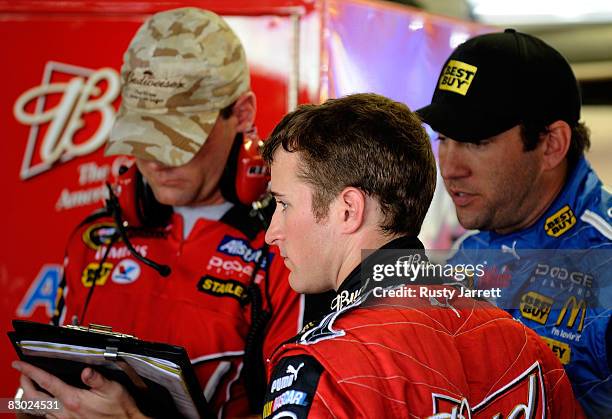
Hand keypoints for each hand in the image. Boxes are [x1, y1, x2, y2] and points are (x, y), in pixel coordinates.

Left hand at [12, 361, 147, 418]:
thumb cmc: (119, 408)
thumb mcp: (112, 389)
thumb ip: (97, 379)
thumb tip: (86, 370)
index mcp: (73, 399)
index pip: (46, 382)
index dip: (31, 372)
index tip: (20, 364)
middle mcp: (64, 411)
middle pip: (33, 398)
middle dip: (24, 383)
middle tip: (22, 372)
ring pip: (36, 408)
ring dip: (29, 395)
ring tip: (29, 383)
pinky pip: (45, 415)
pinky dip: (38, 405)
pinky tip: (44, 400)